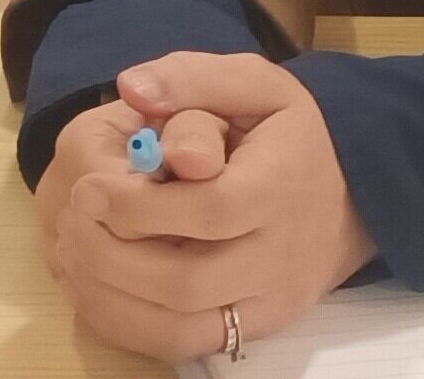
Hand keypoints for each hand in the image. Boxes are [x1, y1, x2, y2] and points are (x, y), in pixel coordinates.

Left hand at [34, 51, 373, 363]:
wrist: (349, 196)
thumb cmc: (288, 132)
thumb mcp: (252, 82)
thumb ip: (191, 77)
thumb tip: (131, 88)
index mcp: (279, 186)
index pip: (209, 210)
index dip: (139, 205)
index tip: (88, 187)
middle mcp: (278, 256)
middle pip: (187, 280)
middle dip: (113, 255)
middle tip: (74, 220)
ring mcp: (268, 303)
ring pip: (181, 327)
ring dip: (112, 296)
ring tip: (76, 252)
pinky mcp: (254, 330)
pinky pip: (184, 346)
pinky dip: (129, 326)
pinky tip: (96, 287)